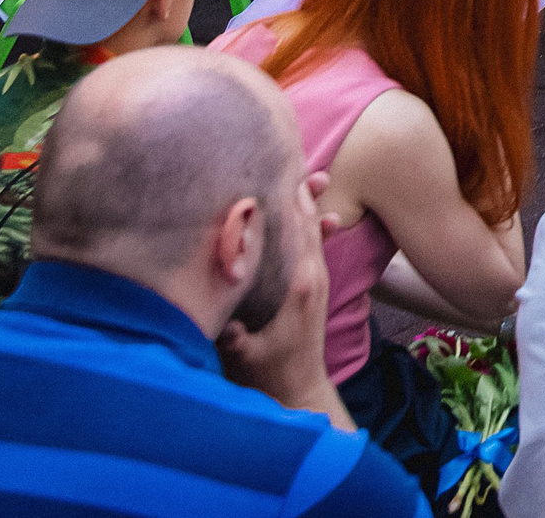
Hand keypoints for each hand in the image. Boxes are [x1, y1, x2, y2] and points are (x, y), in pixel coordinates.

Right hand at [217, 172, 344, 420]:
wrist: (299, 394)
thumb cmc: (268, 376)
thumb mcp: (245, 360)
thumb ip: (237, 341)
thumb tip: (225, 325)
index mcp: (299, 284)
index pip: (296, 230)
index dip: (288, 199)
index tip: (277, 168)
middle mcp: (313, 274)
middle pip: (307, 220)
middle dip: (299, 188)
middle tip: (289, 151)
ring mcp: (315, 278)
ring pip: (313, 229)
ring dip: (309, 201)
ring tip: (311, 169)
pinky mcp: (313, 285)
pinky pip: (315, 245)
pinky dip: (313, 224)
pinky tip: (319, 209)